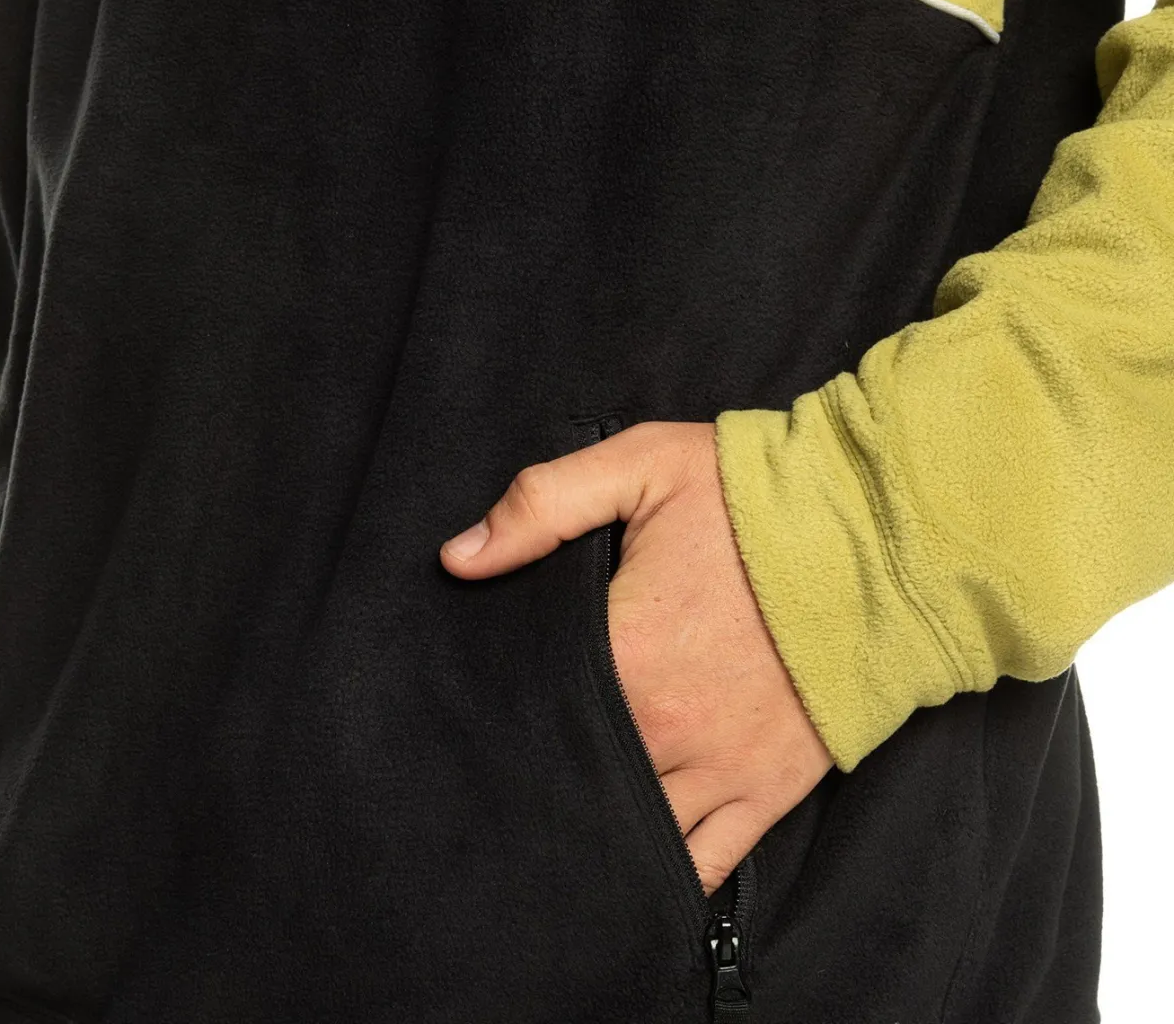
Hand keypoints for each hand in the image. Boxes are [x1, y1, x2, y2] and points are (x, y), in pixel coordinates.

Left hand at [439, 420, 834, 896]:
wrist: (883, 534)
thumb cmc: (755, 497)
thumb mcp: (640, 466)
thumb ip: (542, 506)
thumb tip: (458, 558)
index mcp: (624, 652)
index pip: (530, 705)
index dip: (499, 705)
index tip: (477, 707)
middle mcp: (664, 729)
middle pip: (573, 771)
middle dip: (539, 768)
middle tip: (508, 764)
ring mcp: (719, 769)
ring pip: (629, 827)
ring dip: (590, 824)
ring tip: (553, 821)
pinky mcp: (768, 790)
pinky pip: (706, 862)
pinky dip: (664, 874)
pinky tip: (627, 873)